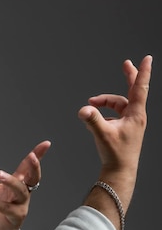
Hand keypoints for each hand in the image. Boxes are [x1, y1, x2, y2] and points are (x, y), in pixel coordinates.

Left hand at [0, 141, 50, 229]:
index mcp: (17, 185)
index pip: (28, 168)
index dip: (38, 156)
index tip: (46, 144)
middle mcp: (22, 195)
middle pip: (32, 178)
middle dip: (34, 167)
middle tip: (31, 156)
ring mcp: (20, 207)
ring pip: (21, 192)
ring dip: (12, 182)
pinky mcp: (14, 218)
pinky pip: (8, 209)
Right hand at [79, 55, 150, 176]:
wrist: (120, 172)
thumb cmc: (115, 154)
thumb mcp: (103, 135)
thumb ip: (93, 120)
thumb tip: (83, 109)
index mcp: (135, 114)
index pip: (140, 88)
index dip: (142, 72)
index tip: (147, 58)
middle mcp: (135, 117)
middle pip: (133, 91)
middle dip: (129, 77)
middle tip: (127, 64)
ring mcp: (130, 123)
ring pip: (118, 105)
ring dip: (105, 102)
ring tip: (91, 104)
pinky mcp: (124, 129)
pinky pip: (115, 115)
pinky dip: (105, 113)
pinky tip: (96, 119)